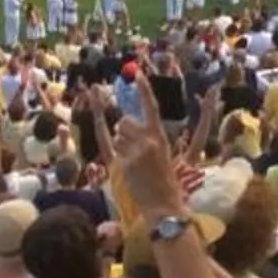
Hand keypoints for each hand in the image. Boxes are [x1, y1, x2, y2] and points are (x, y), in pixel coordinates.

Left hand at [111, 76, 185, 220]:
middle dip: (122, 130)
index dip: (144, 89)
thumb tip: (124, 124)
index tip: (138, 73)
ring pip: (116, 136)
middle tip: (131, 147)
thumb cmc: (164, 180)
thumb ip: (146, 137)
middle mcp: (149, 140)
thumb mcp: (161, 153)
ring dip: (120, 145)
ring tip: (132, 161)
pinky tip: (128, 170)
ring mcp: (136, 152)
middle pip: (124, 121)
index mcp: (160, 136)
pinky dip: (117, 160)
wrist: (164, 204)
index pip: (151, 106)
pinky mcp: (125, 163)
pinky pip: (113, 152)